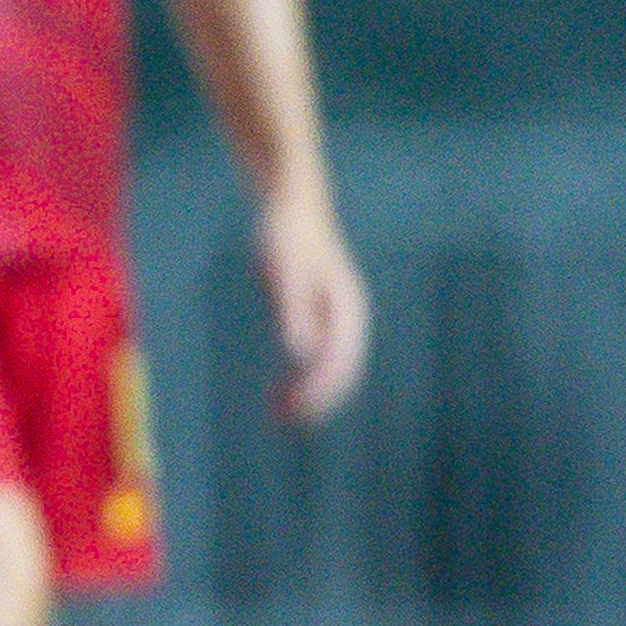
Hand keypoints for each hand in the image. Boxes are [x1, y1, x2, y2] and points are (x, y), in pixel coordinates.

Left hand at [259, 177, 368, 426]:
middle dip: (317, 398)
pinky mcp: (316, 315)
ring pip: (328, 367)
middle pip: (341, 369)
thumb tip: (301, 354)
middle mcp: (347, 316)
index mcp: (348, 308)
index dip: (322, 389)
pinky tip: (277, 393)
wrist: (289, 204)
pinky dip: (298, 376)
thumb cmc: (286, 234)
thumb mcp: (285, 271)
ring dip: (308, 392)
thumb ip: (293, 310)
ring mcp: (334, 317)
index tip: (299, 411)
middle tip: (286, 422)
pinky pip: (314, 356)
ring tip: (279, 416)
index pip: (342, 360)